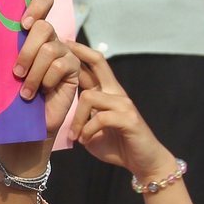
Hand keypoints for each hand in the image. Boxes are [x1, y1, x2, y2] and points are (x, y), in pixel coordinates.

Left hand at [12, 0, 79, 136]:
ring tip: (25, 90)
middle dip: (27, 50)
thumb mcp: (3, 69)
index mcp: (32, 32)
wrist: (26, 123)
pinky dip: (45, 81)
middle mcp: (50, 37)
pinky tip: (39, 93)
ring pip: (49, 48)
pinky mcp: (73, 67)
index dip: (36, 5)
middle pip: (43, 26)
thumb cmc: (10, 95)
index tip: (22, 24)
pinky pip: (59, 65)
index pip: (42, 1)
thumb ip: (3, 50)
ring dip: (33, 72)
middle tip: (16, 72)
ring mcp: (64, 51)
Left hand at [68, 42, 175, 179]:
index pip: (93, 66)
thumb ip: (80, 115)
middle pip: (99, 63)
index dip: (78, 52)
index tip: (62, 42)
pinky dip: (87, 130)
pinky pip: (100, 118)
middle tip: (63, 48)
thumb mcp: (91, 128)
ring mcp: (124, 104)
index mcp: (107, 92)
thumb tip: (59, 108)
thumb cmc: (116, 144)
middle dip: (79, 53)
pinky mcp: (129, 119)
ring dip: (76, 119)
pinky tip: (84, 140)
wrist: (143, 161)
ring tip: (74, 135)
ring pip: (90, 96)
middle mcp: (116, 93)